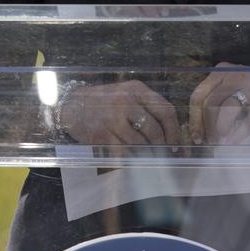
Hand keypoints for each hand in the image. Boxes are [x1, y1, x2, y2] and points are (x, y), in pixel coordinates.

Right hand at [59, 80, 180, 147]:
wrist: (71, 105)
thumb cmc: (103, 102)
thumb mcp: (126, 93)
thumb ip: (146, 107)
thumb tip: (169, 132)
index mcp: (136, 89)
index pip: (165, 111)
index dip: (174, 131)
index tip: (177, 145)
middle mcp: (126, 101)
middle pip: (154, 130)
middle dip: (162, 146)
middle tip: (166, 156)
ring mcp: (113, 118)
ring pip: (140, 143)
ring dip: (147, 154)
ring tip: (150, 159)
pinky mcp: (102, 134)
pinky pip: (123, 151)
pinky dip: (130, 158)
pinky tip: (132, 161)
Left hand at [188, 62, 249, 145]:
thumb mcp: (237, 80)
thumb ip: (220, 94)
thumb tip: (202, 122)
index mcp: (224, 71)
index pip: (199, 95)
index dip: (194, 118)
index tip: (196, 135)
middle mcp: (236, 76)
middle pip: (210, 104)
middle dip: (206, 127)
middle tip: (208, 141)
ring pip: (225, 110)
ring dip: (220, 130)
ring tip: (220, 141)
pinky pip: (248, 121)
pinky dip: (238, 134)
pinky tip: (234, 141)